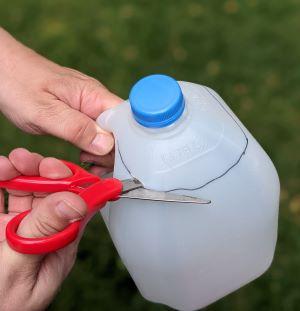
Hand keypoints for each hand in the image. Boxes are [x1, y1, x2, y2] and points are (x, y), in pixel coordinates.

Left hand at [0, 28, 121, 167]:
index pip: (126, 120)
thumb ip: (76, 128)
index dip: (127, 142)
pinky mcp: (81, 115)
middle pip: (121, 130)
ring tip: (88, 163)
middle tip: (95, 167)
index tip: (113, 161)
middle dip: (114, 152)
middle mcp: (97, 100)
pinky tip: (85, 158)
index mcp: (94, 95)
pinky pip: (96, 134)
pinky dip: (94, 149)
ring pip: (110, 134)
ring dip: (103, 153)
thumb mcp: (44, 111)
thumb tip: (106, 145)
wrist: (4, 70)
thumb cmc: (19, 84)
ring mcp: (89, 108)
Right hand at [0, 148, 88, 310]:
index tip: (66, 169)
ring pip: (26, 191)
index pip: (76, 207)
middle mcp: (42, 233)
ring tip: (11, 162)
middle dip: (44, 172)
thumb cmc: (0, 306)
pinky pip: (0, 197)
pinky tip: (0, 170)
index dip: (74, 185)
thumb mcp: (21, 268)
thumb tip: (74, 202)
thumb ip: (43, 233)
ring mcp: (18, 228)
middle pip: (51, 193)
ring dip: (21, 172)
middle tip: (32, 161)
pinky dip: (0, 180)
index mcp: (59, 245)